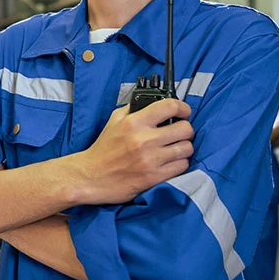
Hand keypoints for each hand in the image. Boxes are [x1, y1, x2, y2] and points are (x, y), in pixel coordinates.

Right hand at [77, 99, 193, 205]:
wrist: (91, 176)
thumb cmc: (103, 149)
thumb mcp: (114, 120)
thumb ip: (134, 109)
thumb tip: (153, 102)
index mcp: (134, 122)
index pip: (169, 106)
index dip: (183, 107)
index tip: (184, 112)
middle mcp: (144, 139)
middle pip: (185, 129)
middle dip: (185, 129)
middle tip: (179, 132)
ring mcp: (150, 159)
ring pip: (186, 148)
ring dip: (184, 147)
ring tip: (175, 147)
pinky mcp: (154, 177)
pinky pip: (181, 166)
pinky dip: (179, 163)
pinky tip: (171, 161)